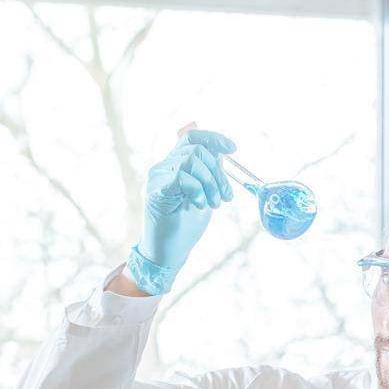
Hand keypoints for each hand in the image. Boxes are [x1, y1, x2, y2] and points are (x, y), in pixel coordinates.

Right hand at [130, 127, 234, 291]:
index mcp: (175, 164)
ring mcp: (158, 177)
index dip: (213, 138)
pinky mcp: (156, 191)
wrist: (170, 251)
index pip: (192, 137)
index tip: (232, 149)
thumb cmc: (186, 225)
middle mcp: (164, 166)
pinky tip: (199, 205)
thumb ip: (209, 174)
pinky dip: (196, 189)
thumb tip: (223, 155)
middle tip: (225, 197)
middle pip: (196, 149)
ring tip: (213, 204)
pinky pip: (181, 176)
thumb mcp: (205, 193)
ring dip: (209, 183)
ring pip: (190, 160)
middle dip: (218, 173)